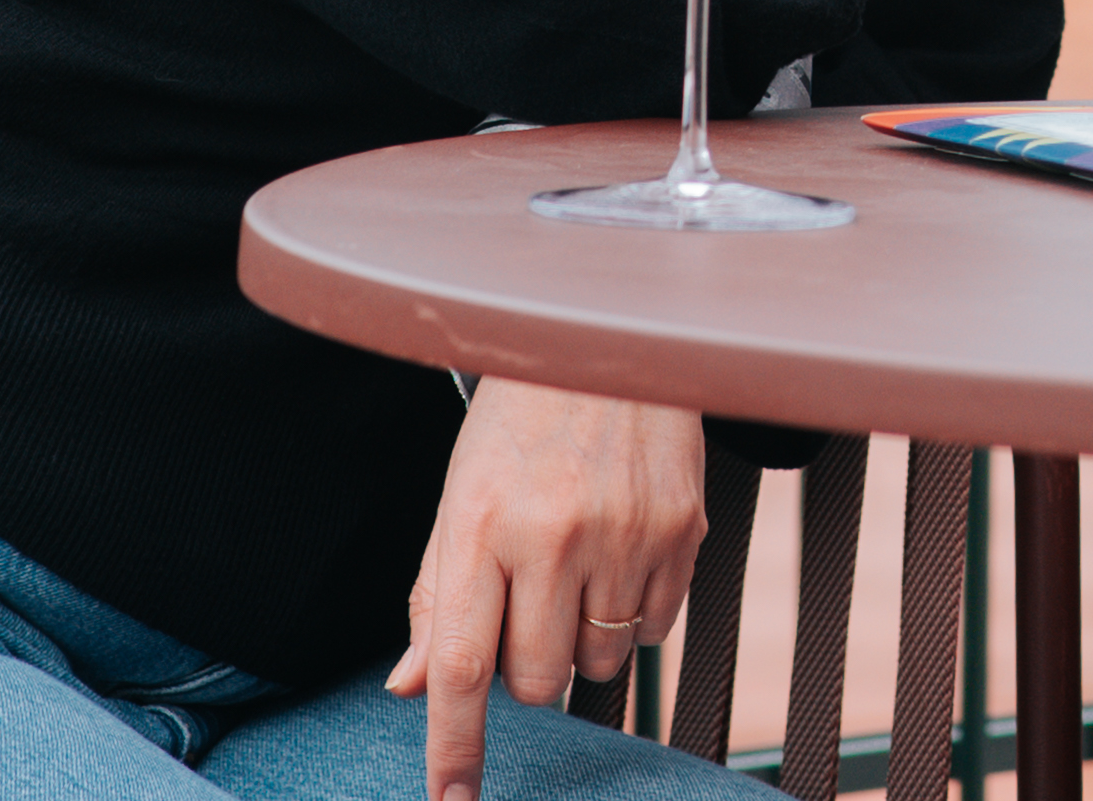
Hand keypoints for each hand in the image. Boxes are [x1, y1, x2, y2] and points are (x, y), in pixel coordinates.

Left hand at [388, 378, 710, 800]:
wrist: (612, 337)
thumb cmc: (521, 422)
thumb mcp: (459, 497)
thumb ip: (435, 597)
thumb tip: (410, 688)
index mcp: (481, 524)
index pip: (462, 665)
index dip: (454, 744)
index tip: (451, 800)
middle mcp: (554, 533)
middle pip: (536, 679)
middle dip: (525, 669)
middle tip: (526, 604)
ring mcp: (626, 533)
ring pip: (598, 664)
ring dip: (579, 645)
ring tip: (576, 572)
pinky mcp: (682, 529)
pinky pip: (654, 630)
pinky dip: (632, 618)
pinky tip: (620, 557)